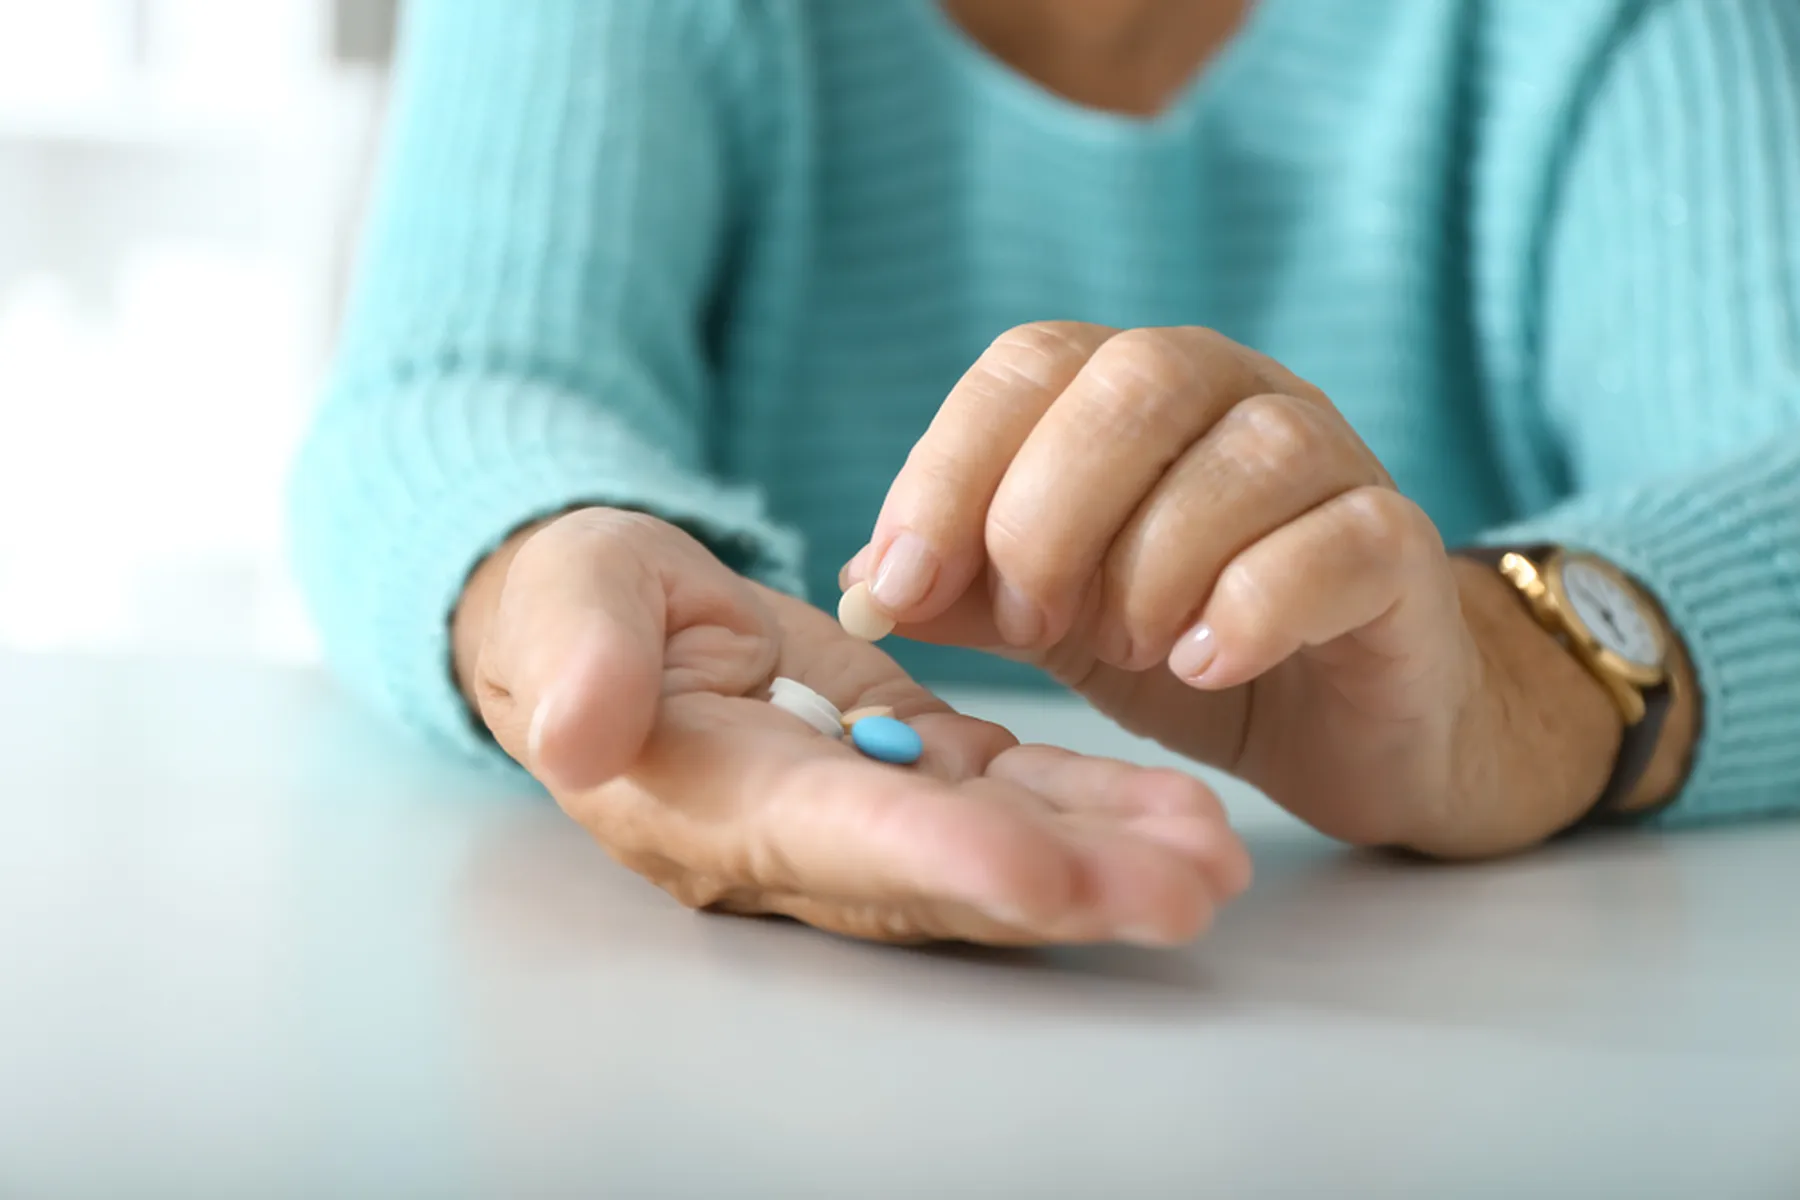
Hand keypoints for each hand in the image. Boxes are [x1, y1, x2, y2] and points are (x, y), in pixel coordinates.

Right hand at [452, 507, 1250, 944]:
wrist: (607, 625)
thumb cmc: (572, 609)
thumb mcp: (564, 609)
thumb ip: (578, 662)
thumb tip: (576, 731)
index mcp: (711, 800)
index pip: (831, 836)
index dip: (931, 857)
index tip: (1037, 872)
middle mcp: (801, 836)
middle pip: (946, 873)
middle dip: (1067, 887)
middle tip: (1188, 888)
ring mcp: (866, 808)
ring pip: (997, 844)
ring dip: (1107, 857)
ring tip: (1217, 859)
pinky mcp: (907, 768)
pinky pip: (1008, 794)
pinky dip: (1091, 805)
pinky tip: (1179, 811)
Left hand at [844, 323, 1626, 856]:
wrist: (1341, 723)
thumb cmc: (1183, 646)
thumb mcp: (1049, 619)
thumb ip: (963, 591)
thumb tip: (862, 578)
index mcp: (1133, 391)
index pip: (1029, 364)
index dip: (949, 468)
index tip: (900, 581)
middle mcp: (1236, 396)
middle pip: (1133, 383)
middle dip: (1049, 515)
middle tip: (1031, 623)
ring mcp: (1332, 461)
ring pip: (1244, 457)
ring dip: (1152, 567)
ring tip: (1126, 649)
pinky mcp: (1397, 548)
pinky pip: (1335, 544)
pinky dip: (1252, 606)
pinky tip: (1204, 664)